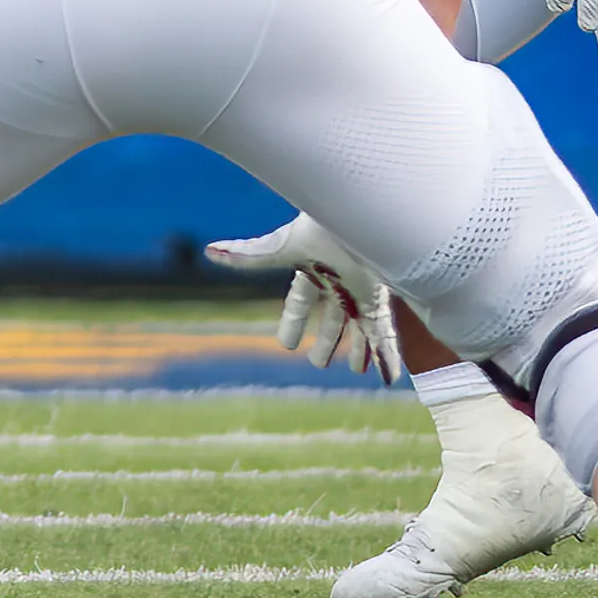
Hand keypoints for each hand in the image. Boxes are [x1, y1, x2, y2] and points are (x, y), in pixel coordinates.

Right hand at [203, 214, 403, 381]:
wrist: (357, 221)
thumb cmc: (317, 229)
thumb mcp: (279, 248)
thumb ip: (247, 255)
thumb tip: (208, 251)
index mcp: (312, 272)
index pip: (298, 303)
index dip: (292, 323)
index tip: (286, 345)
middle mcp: (338, 284)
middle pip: (333, 319)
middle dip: (327, 340)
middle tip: (319, 363)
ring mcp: (361, 292)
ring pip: (360, 328)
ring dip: (359, 350)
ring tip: (358, 371)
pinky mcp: (381, 299)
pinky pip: (383, 332)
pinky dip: (386, 355)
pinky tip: (389, 376)